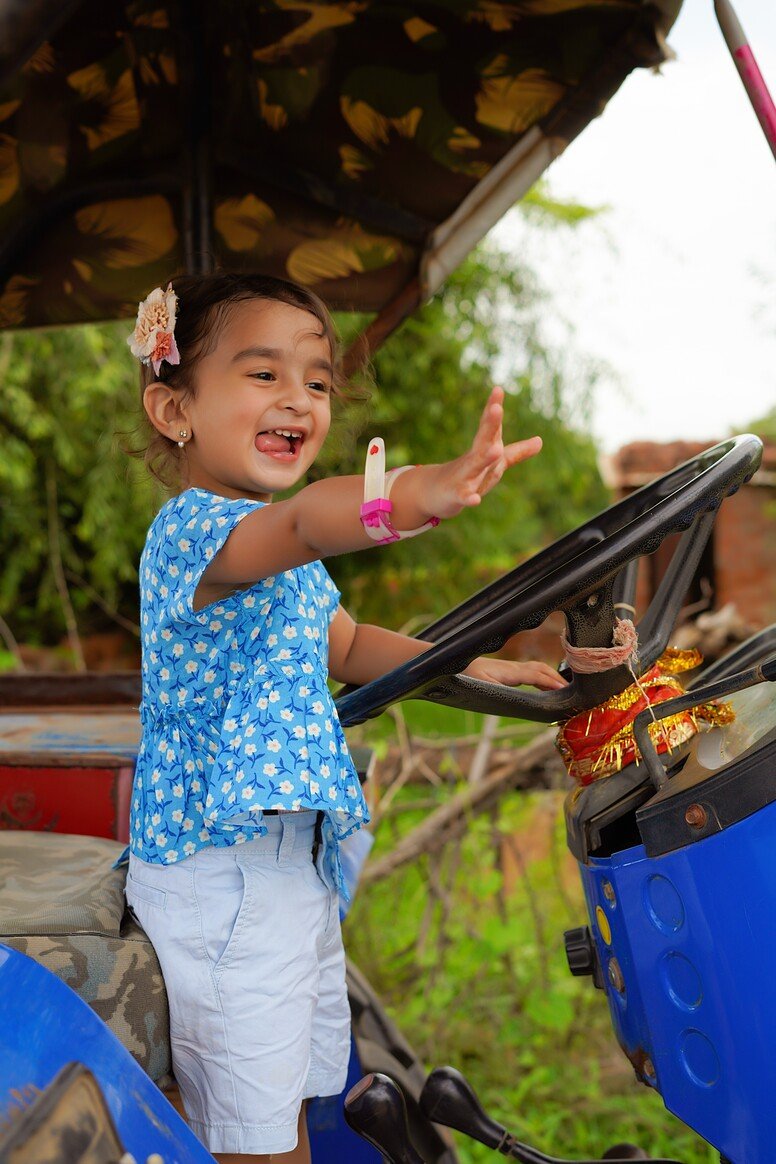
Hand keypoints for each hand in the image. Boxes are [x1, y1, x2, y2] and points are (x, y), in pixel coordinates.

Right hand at [425, 386, 541, 519]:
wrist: (437, 494)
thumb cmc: (470, 476)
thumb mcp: (496, 464)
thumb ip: (517, 452)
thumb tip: (540, 440)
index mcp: (484, 449)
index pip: (490, 427)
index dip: (494, 408)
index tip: (498, 389)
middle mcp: (473, 459)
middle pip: (483, 440)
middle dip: (490, 425)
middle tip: (496, 408)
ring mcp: (464, 476)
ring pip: (475, 466)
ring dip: (484, 457)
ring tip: (496, 449)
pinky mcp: (457, 495)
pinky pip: (463, 496)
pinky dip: (469, 498)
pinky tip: (475, 500)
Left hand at [464, 656, 566, 690]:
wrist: (455, 664)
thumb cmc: (465, 677)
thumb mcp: (481, 686)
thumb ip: (500, 691)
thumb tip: (520, 697)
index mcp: (509, 671)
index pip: (536, 675)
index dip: (551, 682)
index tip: (565, 691)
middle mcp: (513, 667)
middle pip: (541, 669)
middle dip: (558, 679)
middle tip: (573, 692)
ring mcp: (512, 667)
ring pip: (538, 668)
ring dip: (553, 677)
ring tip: (566, 689)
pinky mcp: (509, 670)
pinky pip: (532, 671)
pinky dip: (544, 677)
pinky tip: (548, 685)